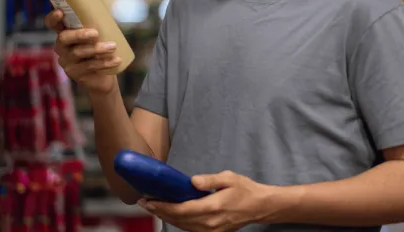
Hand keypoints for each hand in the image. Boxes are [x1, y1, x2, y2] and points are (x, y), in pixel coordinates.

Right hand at [45, 9, 120, 94]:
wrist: (104, 77)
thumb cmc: (101, 50)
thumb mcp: (101, 34)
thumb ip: (101, 22)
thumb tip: (113, 3)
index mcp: (66, 33)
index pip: (53, 24)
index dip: (53, 18)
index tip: (60, 12)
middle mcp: (62, 47)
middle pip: (64, 38)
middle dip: (79, 34)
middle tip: (96, 33)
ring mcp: (66, 61)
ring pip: (78, 52)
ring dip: (97, 48)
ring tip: (113, 46)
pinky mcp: (74, 74)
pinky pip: (88, 66)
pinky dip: (104, 62)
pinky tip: (116, 60)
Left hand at [138, 171, 273, 231]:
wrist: (259, 206)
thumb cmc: (244, 189)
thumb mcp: (229, 178)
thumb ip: (210, 180)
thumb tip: (192, 181)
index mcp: (212, 208)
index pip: (181, 209)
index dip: (163, 206)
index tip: (149, 200)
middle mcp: (209, 223)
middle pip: (178, 220)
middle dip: (159, 211)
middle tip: (144, 202)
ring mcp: (210, 231)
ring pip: (182, 227)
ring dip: (166, 218)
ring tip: (153, 207)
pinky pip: (190, 229)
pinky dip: (177, 222)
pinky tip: (171, 215)